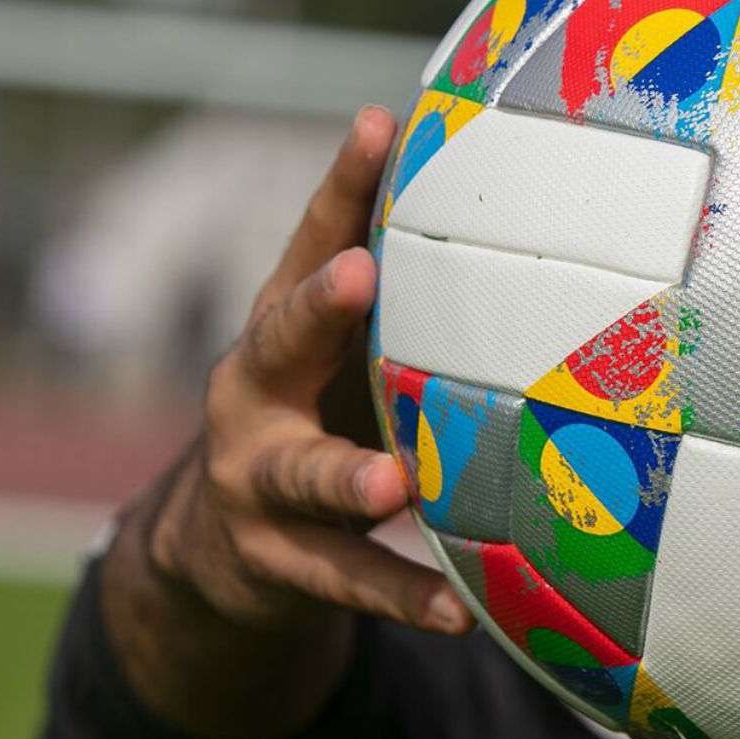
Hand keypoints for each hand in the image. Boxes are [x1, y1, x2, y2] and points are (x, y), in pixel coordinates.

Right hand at [145, 106, 470, 636]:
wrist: (221, 544)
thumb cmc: (318, 412)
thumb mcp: (344, 351)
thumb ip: (406, 294)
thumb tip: (518, 196)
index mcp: (281, 326)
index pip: (313, 239)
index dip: (344, 182)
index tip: (382, 123)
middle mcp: (252, 392)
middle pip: (278, 339)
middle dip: (319, 308)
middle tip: (362, 274)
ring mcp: (256, 480)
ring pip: (302, 475)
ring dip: (348, 476)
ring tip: (391, 483)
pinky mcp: (278, 560)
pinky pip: (347, 580)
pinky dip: (404, 595)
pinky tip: (459, 615)